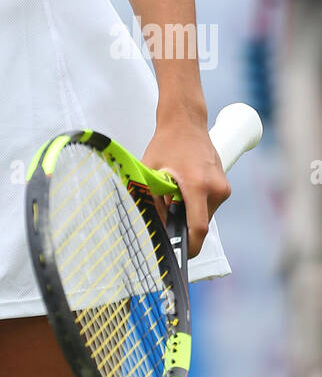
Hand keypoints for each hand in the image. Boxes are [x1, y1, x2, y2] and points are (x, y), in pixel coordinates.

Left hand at [142, 119, 230, 257]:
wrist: (186, 122)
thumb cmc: (166, 145)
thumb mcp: (152, 173)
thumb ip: (153, 201)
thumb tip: (156, 229)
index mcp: (197, 185)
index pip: (199, 228)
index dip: (189, 247)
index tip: (180, 255)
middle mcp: (216, 188)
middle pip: (201, 223)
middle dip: (184, 227)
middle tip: (166, 218)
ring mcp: (223, 187)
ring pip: (206, 215)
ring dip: (190, 214)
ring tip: (173, 197)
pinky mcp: (224, 186)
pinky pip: (209, 205)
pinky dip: (196, 205)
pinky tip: (183, 190)